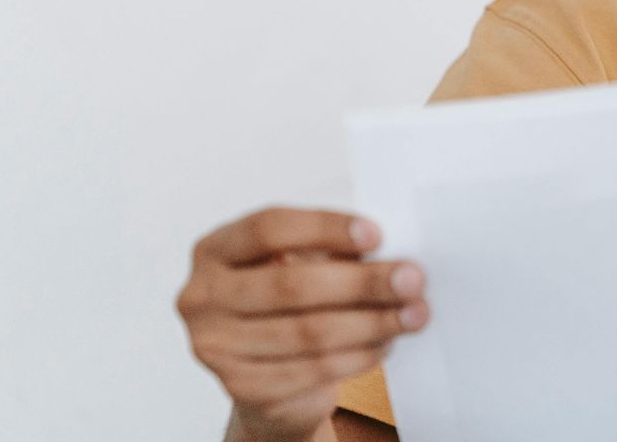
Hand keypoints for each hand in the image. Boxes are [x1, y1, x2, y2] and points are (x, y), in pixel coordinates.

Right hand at [176, 206, 429, 441]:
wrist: (268, 378)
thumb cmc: (287, 305)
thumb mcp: (298, 264)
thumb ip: (331, 253)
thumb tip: (391, 255)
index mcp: (214, 251)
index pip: (268, 228)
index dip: (325, 228)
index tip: (377, 234)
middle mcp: (203, 297)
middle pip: (291, 284)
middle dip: (362, 282)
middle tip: (413, 278)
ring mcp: (216, 347)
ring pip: (308, 332)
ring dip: (372, 322)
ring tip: (414, 314)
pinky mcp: (242, 388)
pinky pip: (313, 369)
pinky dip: (359, 355)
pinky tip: (386, 343)